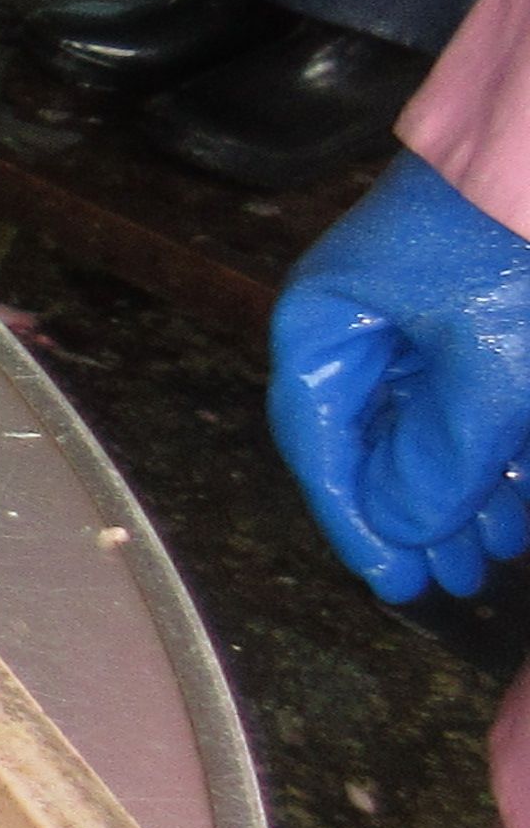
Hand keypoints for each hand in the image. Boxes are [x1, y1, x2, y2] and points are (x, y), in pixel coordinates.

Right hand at [269, 155, 529, 602]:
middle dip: (417, 514)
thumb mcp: (486, 368)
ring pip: (427, 418)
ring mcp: (420, 304)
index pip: (317, 441)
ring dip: (465, 487)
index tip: (394, 583)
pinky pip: (468, 390)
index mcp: (326, 320)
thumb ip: (440, 459)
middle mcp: (360, 314)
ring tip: (500, 547)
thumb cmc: (513, 245)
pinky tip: (521, 490)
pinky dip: (494, 443)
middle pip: (372, 435)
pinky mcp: (475, 299)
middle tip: (454, 580)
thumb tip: (403, 524)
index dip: (356, 520)